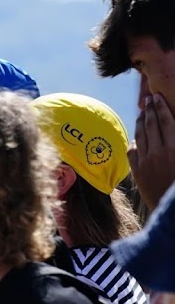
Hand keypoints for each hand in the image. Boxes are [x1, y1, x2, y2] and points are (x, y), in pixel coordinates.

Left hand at [130, 94, 174, 209]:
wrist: (171, 207)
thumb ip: (174, 141)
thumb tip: (170, 129)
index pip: (167, 121)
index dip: (161, 107)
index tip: (157, 97)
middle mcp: (159, 152)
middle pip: (152, 125)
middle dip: (150, 110)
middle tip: (149, 99)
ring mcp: (146, 161)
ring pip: (140, 136)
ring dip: (141, 122)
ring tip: (142, 112)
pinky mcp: (137, 171)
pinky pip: (133, 151)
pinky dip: (135, 141)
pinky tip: (137, 137)